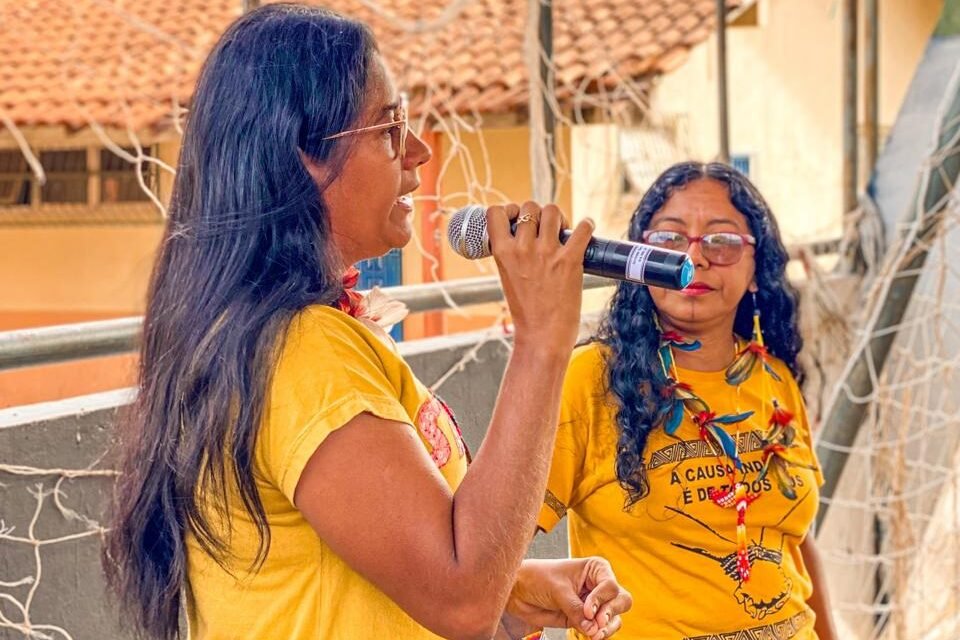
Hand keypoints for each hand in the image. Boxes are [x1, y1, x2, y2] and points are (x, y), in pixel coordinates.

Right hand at [487, 202, 593, 357]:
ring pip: (553, 211)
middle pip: (530, 206)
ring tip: (564, 232)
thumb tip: (526, 237)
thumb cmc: (527, 312)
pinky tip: (586, 229)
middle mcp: (523, 249)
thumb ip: (513, 256)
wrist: (542, 336)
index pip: (496, 212)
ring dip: (560, 218)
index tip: (517, 219)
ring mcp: (547, 253)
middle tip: (547, 230)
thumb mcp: (508, 278)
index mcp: (502, 253)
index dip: (509, 210)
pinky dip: (587, 225)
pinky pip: (582, 228)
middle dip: (539, 213)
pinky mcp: (570, 261)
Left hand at [506, 558, 631, 639]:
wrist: (519, 590)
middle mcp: (598, 585)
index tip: (587, 610)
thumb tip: (593, 629)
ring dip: (608, 628)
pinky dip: (600, 634)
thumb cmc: (538, 578)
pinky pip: (601, 629)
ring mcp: (594, 604)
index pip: (610, 586)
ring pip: (615, 618)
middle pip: (621, 601)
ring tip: (594, 635)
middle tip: (597, 624)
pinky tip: (591, 636)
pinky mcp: (585, 619)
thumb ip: (575, 609)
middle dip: (611, 613)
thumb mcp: (558, 590)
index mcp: (595, 569)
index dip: (601, 600)